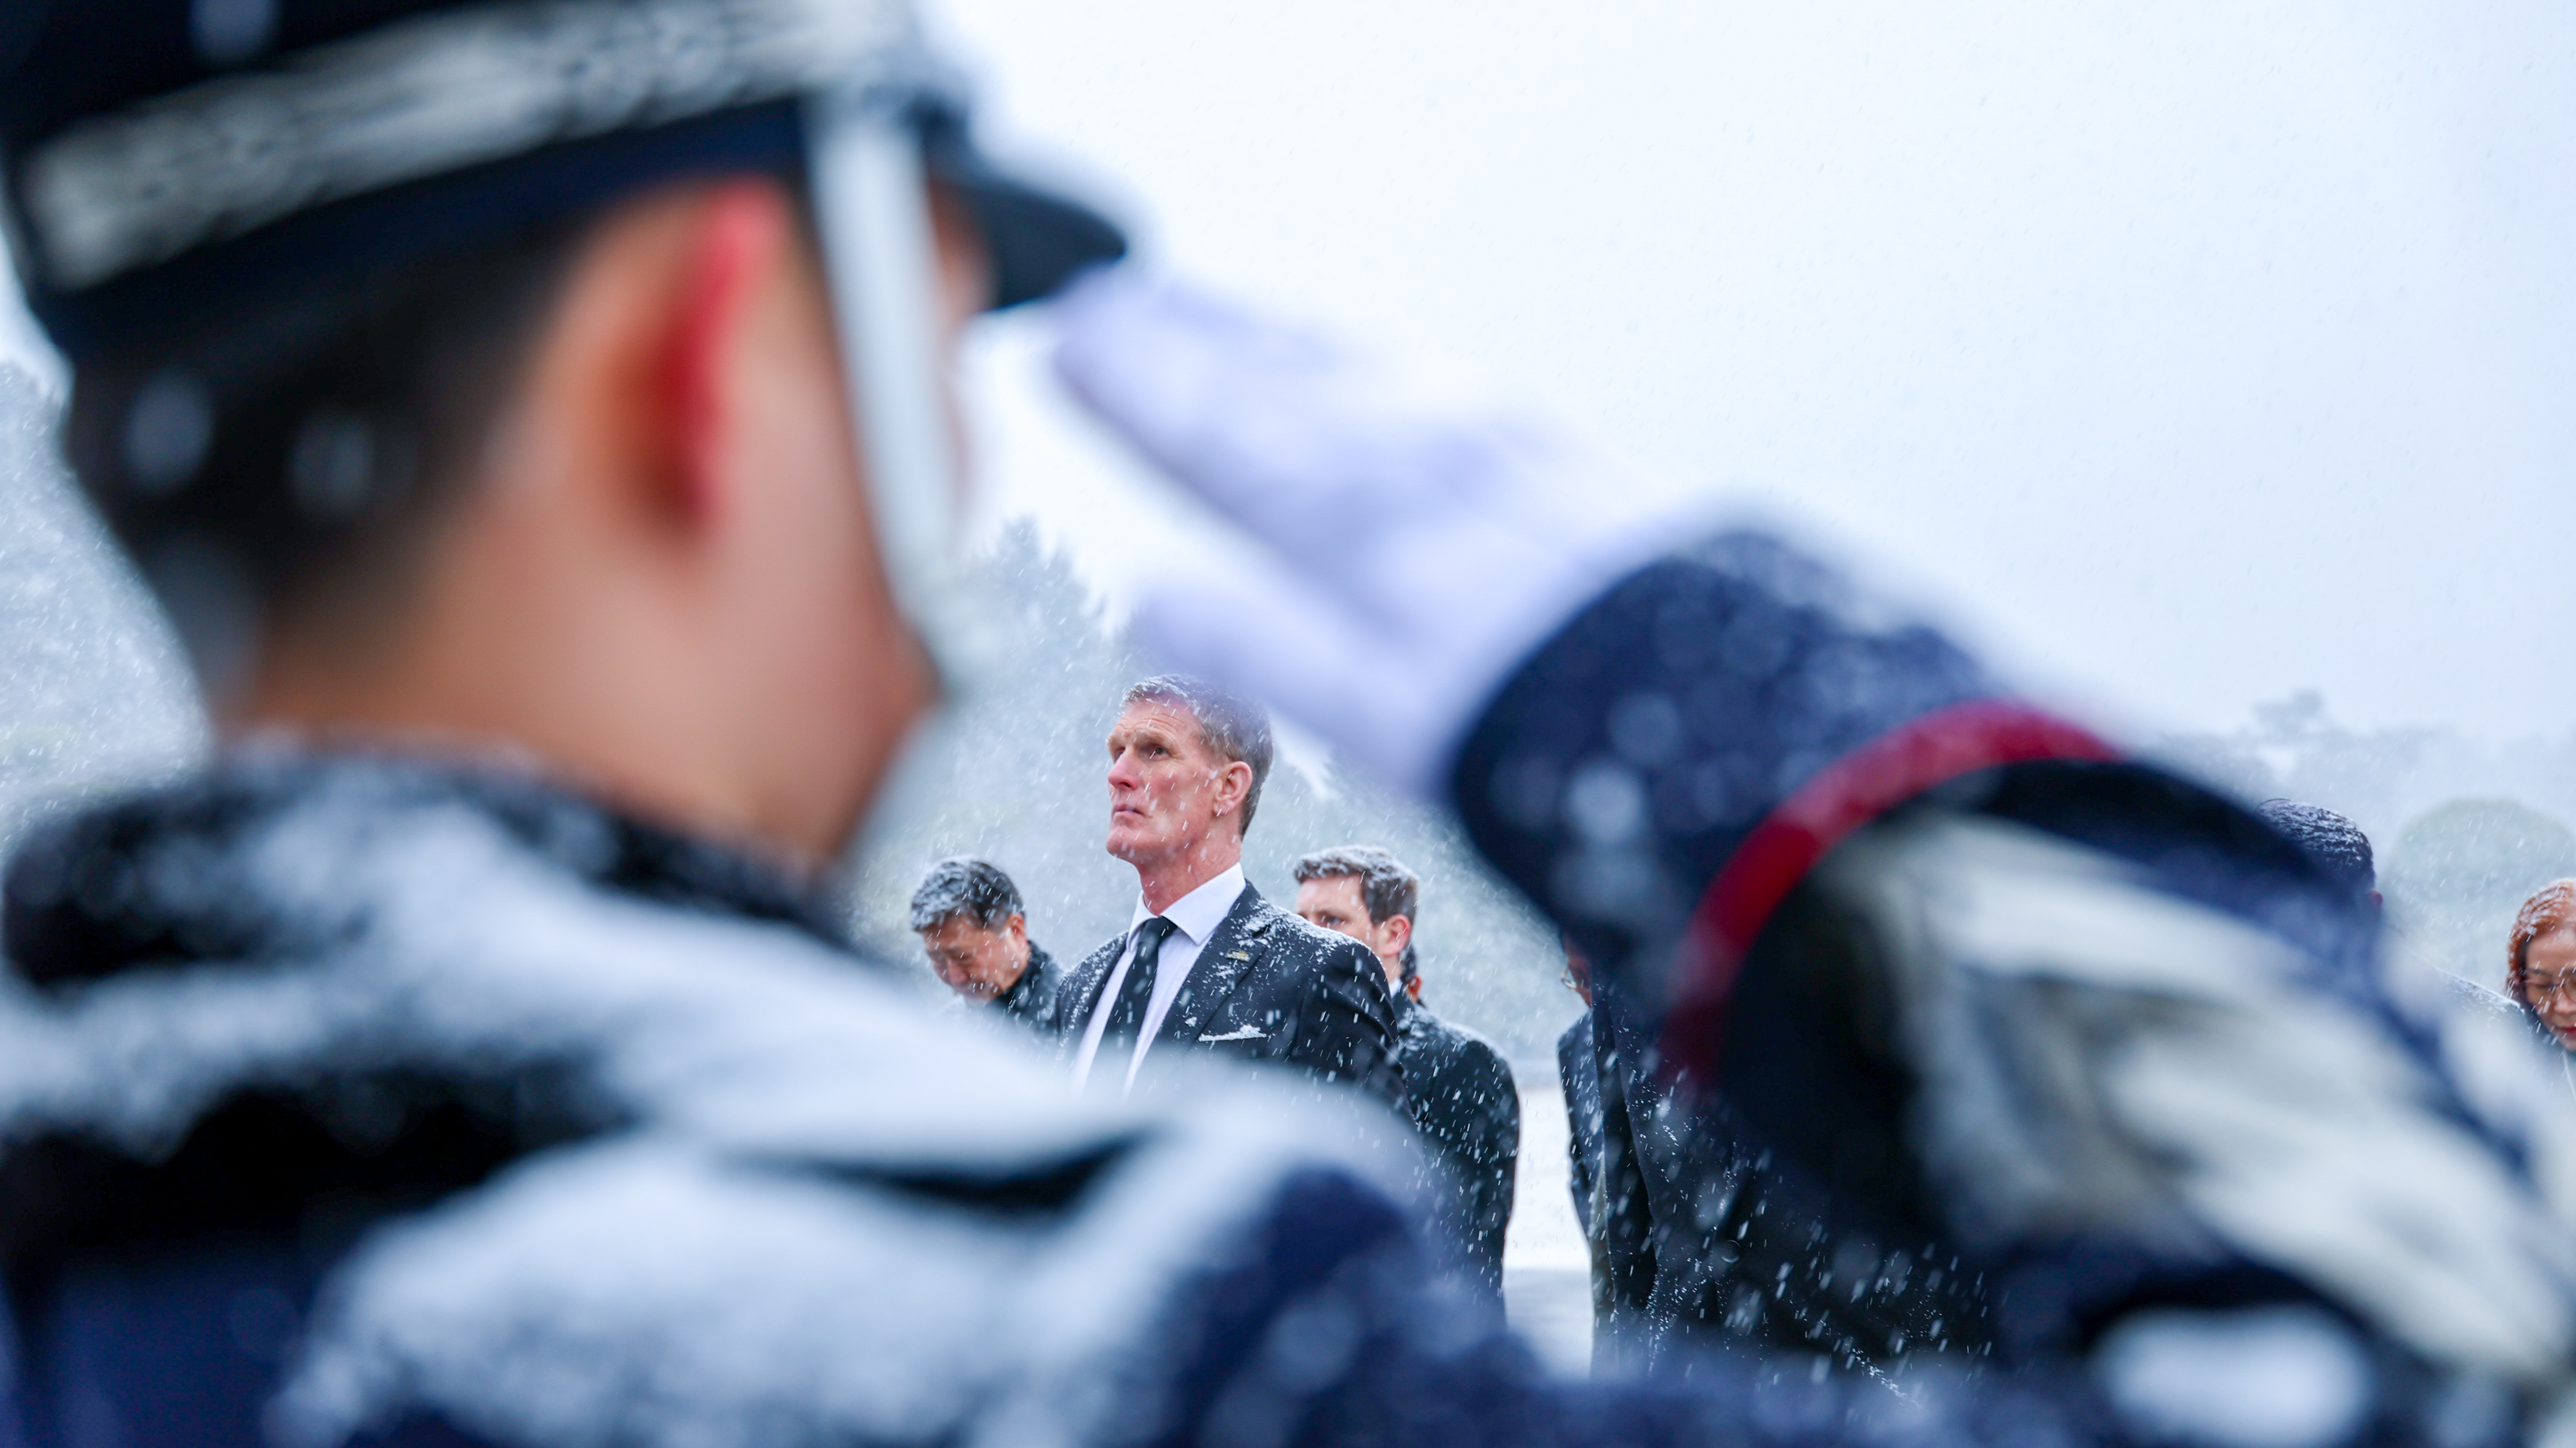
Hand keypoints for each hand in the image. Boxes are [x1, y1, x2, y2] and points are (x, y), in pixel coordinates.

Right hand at [1051, 272, 1699, 797]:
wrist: (1731, 720)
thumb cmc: (1556, 735)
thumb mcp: (1378, 719)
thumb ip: (1257, 648)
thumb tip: (1150, 594)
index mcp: (1364, 524)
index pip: (1220, 435)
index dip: (1137, 390)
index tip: (1069, 345)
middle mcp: (1427, 462)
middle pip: (1281, 384)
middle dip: (1188, 344)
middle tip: (1111, 307)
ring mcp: (1497, 448)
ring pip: (1355, 366)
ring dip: (1271, 336)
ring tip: (1205, 309)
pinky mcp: (1561, 457)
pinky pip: (1436, 374)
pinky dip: (1374, 356)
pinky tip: (1364, 359)